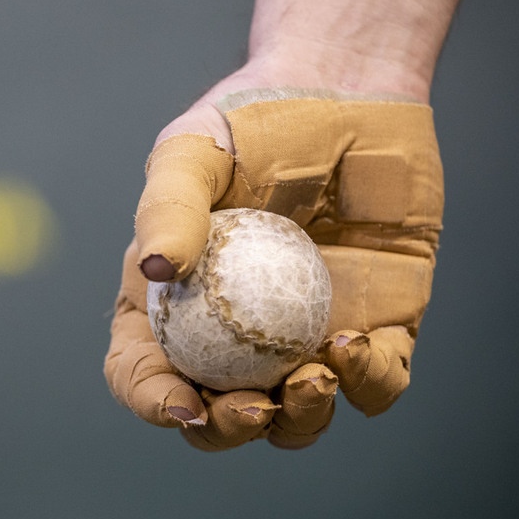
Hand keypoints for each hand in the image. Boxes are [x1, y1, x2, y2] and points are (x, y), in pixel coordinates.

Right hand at [104, 75, 442, 450]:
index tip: (179, 403)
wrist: (343, 88)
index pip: (144, 369)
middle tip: (253, 408)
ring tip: (314, 376)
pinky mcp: (373, 324)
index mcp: (171, 302)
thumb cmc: (251, 118)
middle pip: (217, 413)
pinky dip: (366, 383)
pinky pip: (374, 381)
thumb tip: (153, 267)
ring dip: (300, 419)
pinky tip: (356, 346)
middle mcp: (232, 332)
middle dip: (229, 430)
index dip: (152, 401)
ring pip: (295, 416)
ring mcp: (301, 336)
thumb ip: (169, 206)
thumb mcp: (191, 151)